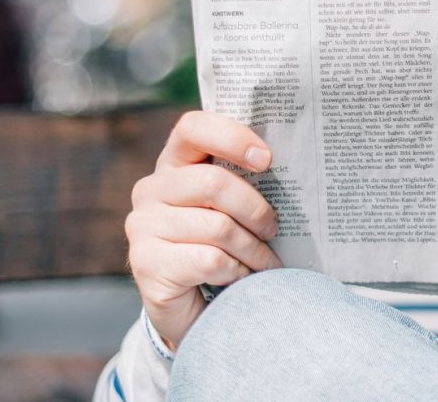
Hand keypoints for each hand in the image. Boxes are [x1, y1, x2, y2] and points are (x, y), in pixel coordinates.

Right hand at [127, 112, 283, 348]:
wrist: (194, 310)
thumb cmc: (222, 249)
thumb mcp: (232, 210)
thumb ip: (244, 184)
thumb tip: (294, 167)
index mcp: (174, 165)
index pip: (193, 128)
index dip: (232, 137)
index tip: (266, 160)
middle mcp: (151, 190)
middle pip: (213, 182)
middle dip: (255, 209)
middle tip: (274, 229)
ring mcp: (143, 226)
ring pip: (217, 226)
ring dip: (253, 249)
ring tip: (265, 263)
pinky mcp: (147, 263)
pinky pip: (210, 259)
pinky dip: (238, 272)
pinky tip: (242, 279)